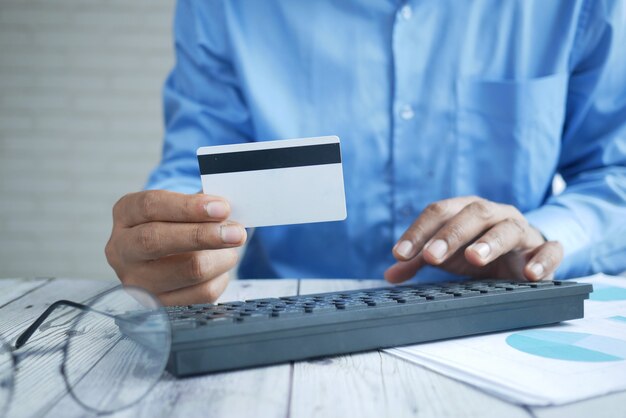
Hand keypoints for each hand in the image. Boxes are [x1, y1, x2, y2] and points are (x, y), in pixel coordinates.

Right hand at [105, 190, 246, 304]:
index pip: (150, 206)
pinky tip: (219, 269)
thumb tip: (227, 211)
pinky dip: (220, 278)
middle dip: (202, 235)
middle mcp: (122, 249)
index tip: (222, 208)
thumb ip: (202, 205)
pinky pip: (201, 294)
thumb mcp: (183, 207)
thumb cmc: (180, 224)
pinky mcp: (158, 307)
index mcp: (126, 214)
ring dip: (221, 258)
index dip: (188, 207)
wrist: (167, 258)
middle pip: (155, 240)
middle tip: (236, 233)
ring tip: (231, 249)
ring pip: (186, 270)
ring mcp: (136, 282)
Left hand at [384, 196, 562, 282]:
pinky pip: (549, 250)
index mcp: (466, 209)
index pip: (438, 212)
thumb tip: (390, 275)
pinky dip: (542, 260)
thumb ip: (419, 261)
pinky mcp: (544, 249)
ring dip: (490, 243)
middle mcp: (494, 213)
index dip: (418, 232)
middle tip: (431, 257)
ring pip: (507, 228)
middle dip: (449, 235)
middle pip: (472, 215)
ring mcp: (521, 229)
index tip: (399, 254)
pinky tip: (531, 275)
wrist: (521, 254)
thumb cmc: (478, 249)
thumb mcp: (447, 255)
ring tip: (475, 259)